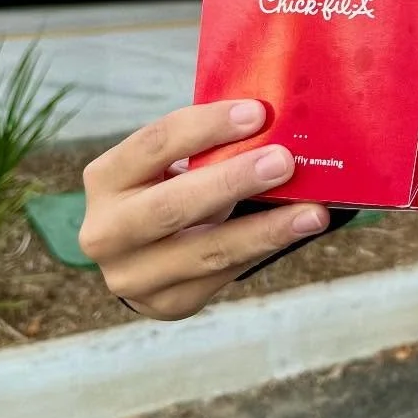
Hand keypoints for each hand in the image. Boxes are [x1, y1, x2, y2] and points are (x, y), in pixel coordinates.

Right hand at [79, 100, 329, 320]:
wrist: (142, 250)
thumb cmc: (167, 184)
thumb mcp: (169, 160)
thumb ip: (207, 143)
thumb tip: (273, 118)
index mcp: (105, 178)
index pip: (155, 143)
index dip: (207, 126)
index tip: (258, 113)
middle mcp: (106, 232)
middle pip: (172, 206)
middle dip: (233, 181)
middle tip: (284, 161)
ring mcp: (131, 276)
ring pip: (206, 251)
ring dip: (265, 230)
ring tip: (311, 212)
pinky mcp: (165, 304)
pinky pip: (223, 275)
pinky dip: (263, 250)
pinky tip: (296, 233)